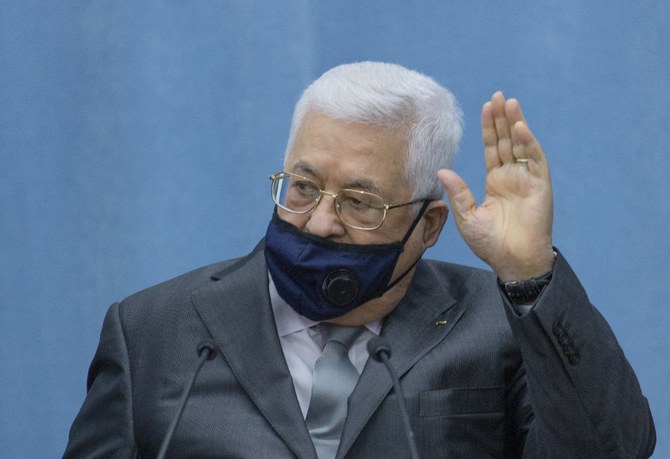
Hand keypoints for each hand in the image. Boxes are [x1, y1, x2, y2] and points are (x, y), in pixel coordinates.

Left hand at [438, 92, 554, 281]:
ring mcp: (527, 180)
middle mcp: (512, 177)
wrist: (512, 261)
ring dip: (515, 124)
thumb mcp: (467, 217)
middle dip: (501, 119)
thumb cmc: (490, 244)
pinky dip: (528, 143)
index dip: (489, 128)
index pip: (491, 148)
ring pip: (521, 145)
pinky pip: (534, 160)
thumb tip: (442, 170)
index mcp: (495, 182)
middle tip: (497, 95)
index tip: (485, 107)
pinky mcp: (540, 186)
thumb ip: (458, 192)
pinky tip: (519, 128)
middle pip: (506, 141)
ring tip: (508, 102)